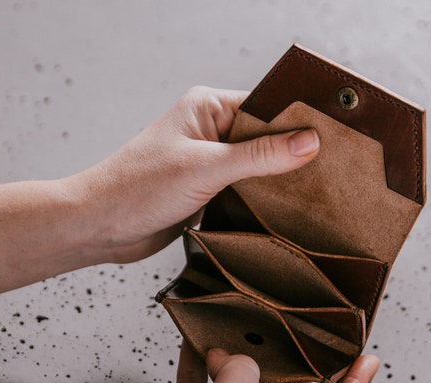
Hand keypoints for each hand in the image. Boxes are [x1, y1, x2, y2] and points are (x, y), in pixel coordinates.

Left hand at [68, 86, 319, 262]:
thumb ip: (259, 156)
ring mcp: (208, 161)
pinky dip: (262, 199)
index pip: (267, 107)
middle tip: (327, 172)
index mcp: (207, 107)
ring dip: (276, 181)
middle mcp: (209, 129)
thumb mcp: (206, 168)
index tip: (331, 140)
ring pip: (258, 166)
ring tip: (311, 194)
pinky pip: (245, 189)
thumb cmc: (138, 189)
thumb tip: (308, 142)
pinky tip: (282, 211)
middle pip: (266, 137)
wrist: (99, 227)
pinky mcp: (207, 189)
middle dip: (291, 154)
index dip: (298, 123)